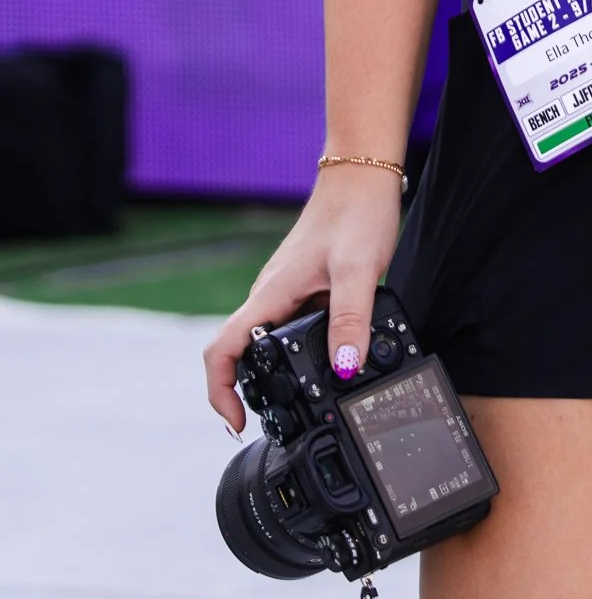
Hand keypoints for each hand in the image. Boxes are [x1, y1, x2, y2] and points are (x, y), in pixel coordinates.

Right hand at [203, 167, 404, 431]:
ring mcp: (286, 291)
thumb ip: (351, 319)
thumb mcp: (358, 271)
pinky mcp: (305, 287)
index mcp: (269, 295)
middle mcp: (270, 296)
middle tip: (279, 421)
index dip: (220, 392)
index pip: (222, 350)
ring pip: (268, 341)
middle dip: (249, 392)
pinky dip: (303, 350)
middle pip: (240, 353)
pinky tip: (332, 359)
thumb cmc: (356, 213)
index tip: (235, 422)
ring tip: (306, 400)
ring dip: (278, 373)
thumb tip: (345, 368)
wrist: (364, 176)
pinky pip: (293, 326)